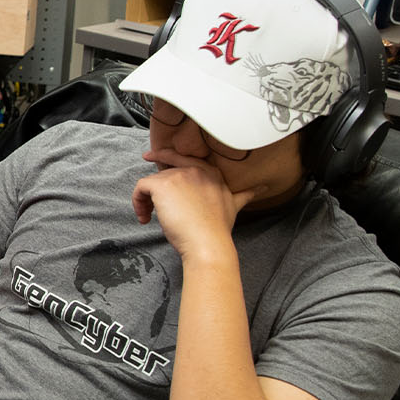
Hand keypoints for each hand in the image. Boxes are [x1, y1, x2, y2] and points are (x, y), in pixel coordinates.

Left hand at [133, 148, 248, 259]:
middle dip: (155, 183)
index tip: (153, 158)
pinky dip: (137, 201)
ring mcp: (179, 175)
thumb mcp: (234, 206)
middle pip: (166, 170)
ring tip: (149, 216)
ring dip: (146, 199)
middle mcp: (195, 170)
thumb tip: (261, 189)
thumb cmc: (218, 229)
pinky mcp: (163, 185)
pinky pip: (141, 187)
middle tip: (147, 199)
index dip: (167, 157)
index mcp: (211, 173)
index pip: (185, 159)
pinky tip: (144, 217)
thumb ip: (244, 194)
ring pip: (152, 181)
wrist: (208, 242)